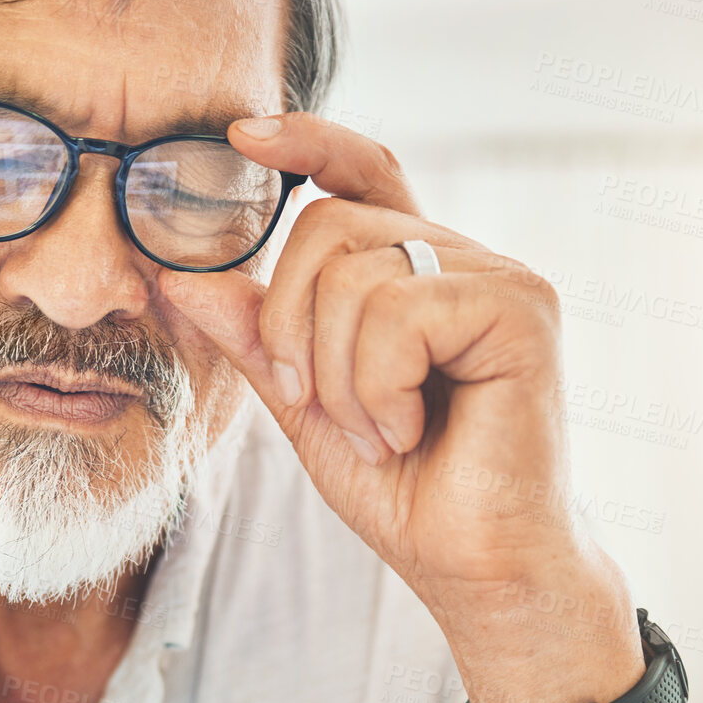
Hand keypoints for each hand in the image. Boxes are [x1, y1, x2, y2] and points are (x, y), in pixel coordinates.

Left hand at [158, 113, 645, 702]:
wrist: (475, 569)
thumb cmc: (406, 489)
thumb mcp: (305, 405)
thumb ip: (257, 336)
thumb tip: (181, 273)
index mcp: (416, 272)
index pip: (362, 172)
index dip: (306, 141)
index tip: (240, 134)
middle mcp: (462, 259)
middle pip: (327, 226)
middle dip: (292, 326)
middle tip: (318, 405)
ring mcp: (499, 278)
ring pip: (355, 272)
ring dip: (337, 375)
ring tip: (380, 431)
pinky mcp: (521, 310)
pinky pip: (399, 313)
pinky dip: (377, 387)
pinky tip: (409, 430)